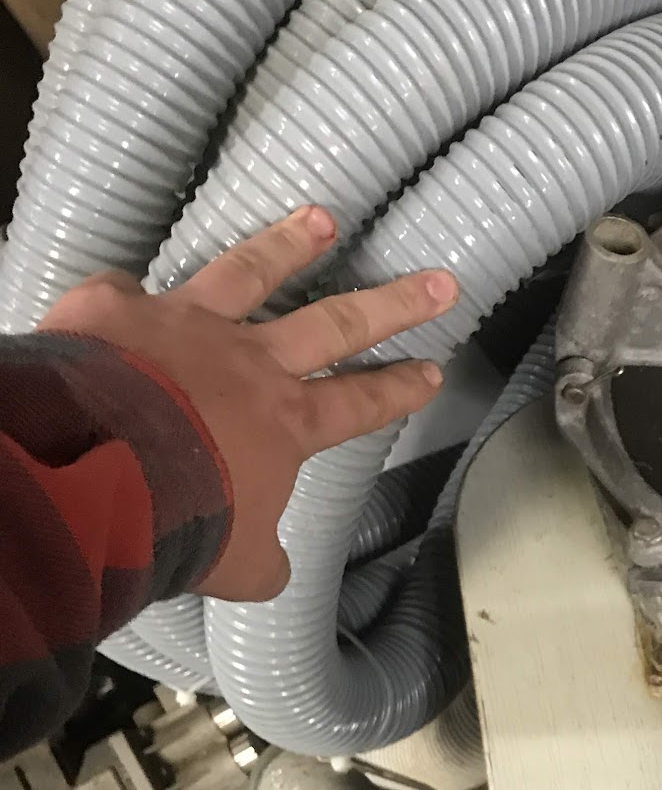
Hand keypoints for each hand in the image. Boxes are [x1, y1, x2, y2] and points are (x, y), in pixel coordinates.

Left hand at [38, 206, 459, 600]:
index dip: (399, 389)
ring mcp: (187, 324)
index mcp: (286, 422)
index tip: (433, 370)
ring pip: (250, 272)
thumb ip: (260, 559)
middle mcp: (249, 361)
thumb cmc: (181, 522)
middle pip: (337, 323)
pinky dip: (128, 294)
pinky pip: (125, 292)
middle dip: (394, 304)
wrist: (97, 473)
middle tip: (437, 281)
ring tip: (321, 218)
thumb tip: (270, 570)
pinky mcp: (120, 309)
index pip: (359, 404)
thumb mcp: (236, 563)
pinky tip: (128, 285)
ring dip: (289, 245)